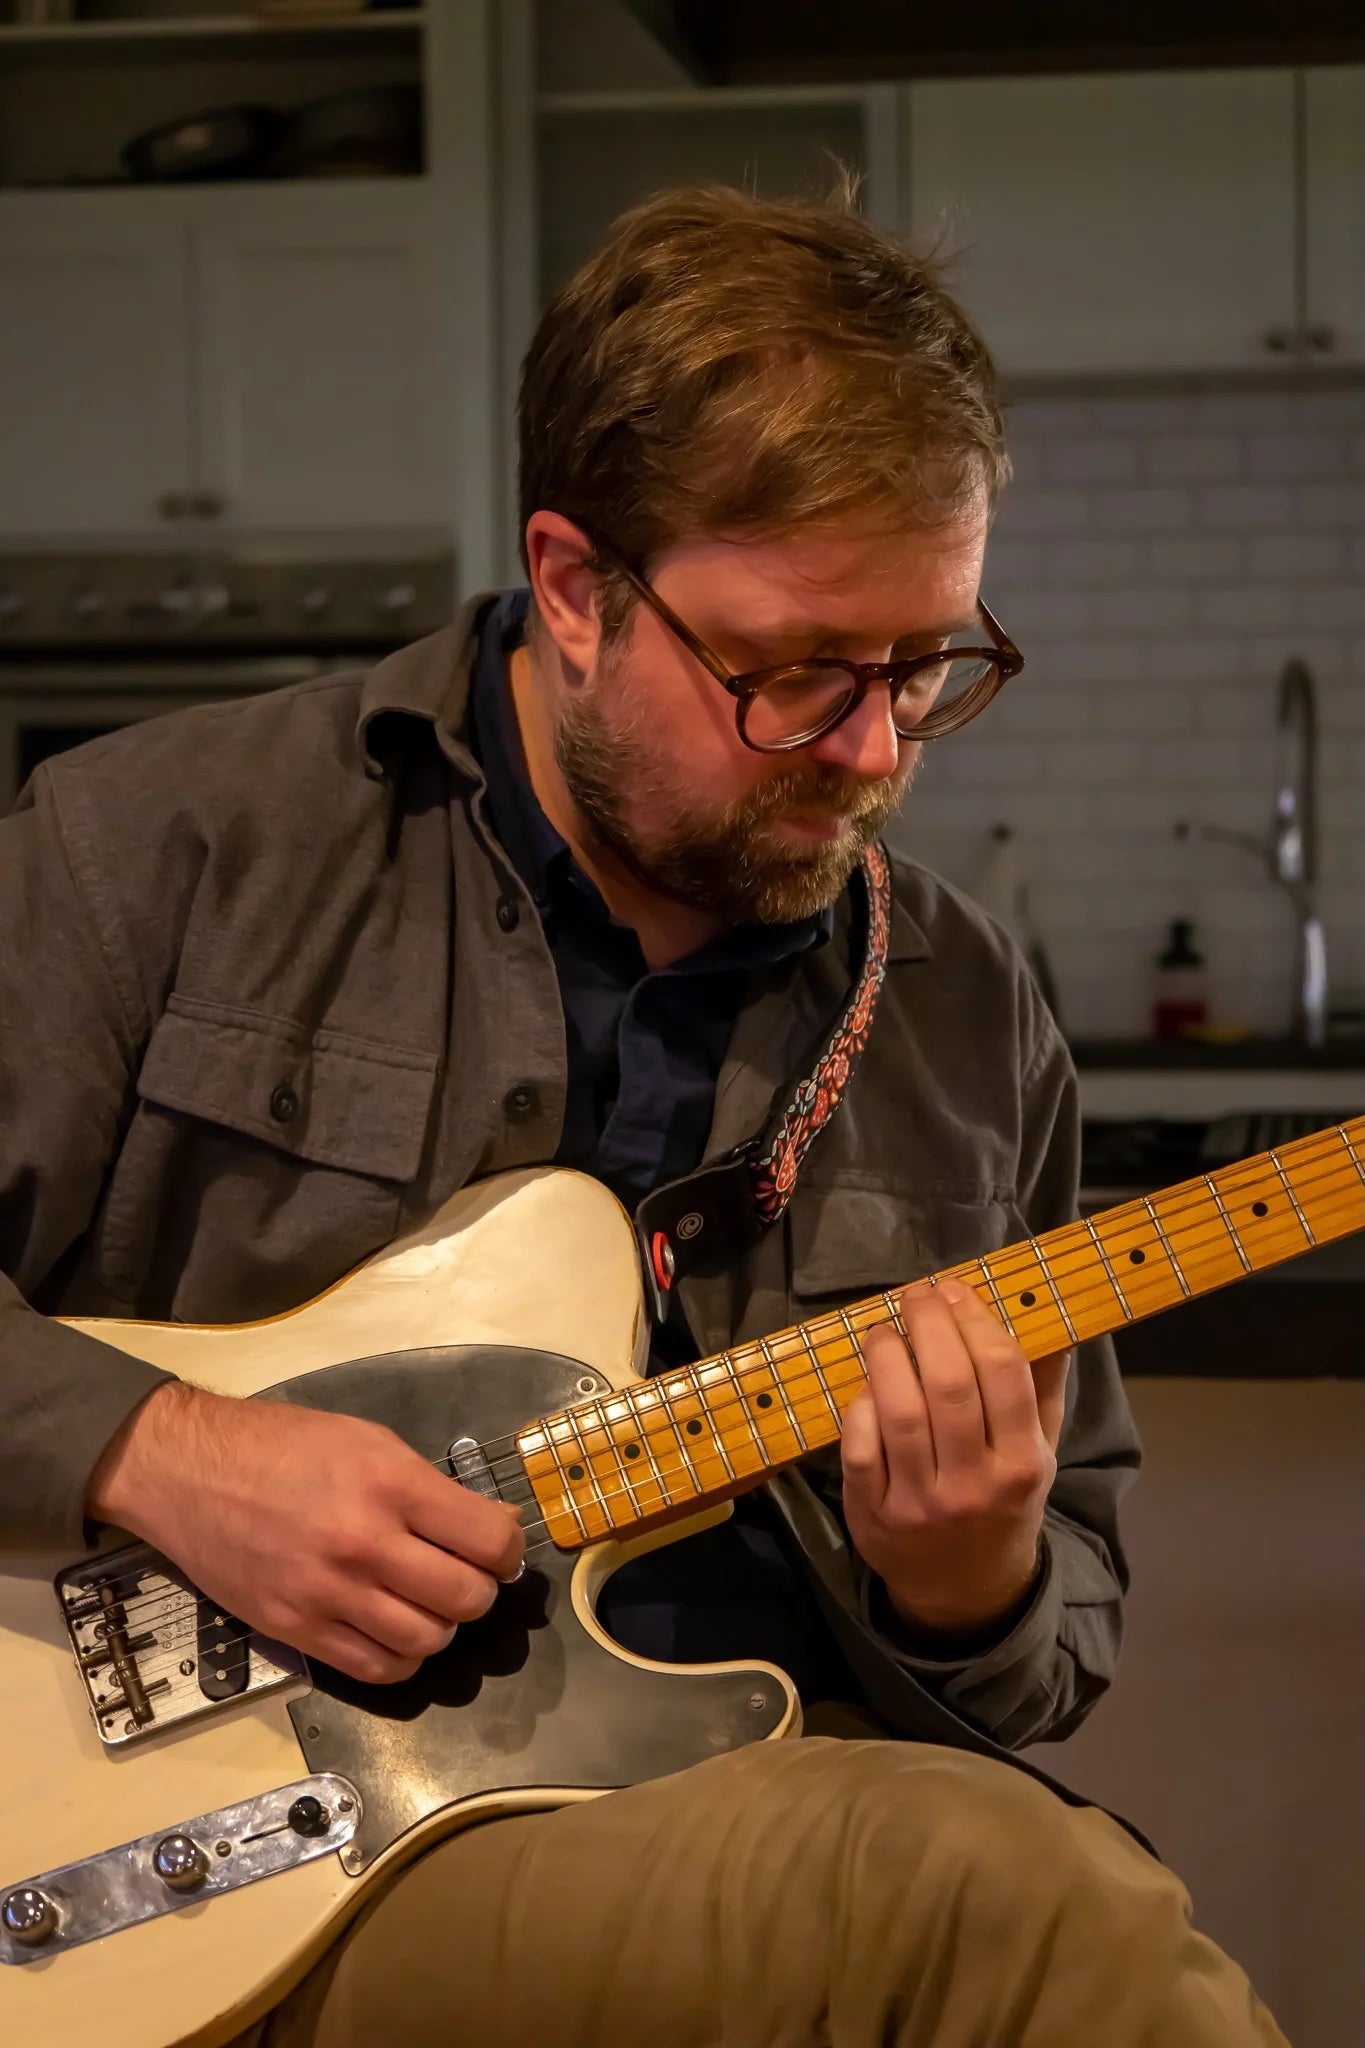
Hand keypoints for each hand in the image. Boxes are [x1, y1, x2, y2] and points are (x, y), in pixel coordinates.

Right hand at [86, 1381, 524, 1683]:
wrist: (188, 1471)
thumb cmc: (282, 1445)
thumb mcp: (367, 1440)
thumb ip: (426, 1486)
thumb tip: (486, 1528)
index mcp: (390, 1483)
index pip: (488, 1540)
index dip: (508, 1549)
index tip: (500, 1548)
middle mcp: (364, 1543)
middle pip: (465, 1599)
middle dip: (479, 1592)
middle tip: (466, 1577)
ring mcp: (328, 1593)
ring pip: (426, 1641)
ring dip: (441, 1628)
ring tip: (427, 1605)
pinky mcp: (295, 1630)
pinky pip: (375, 1669)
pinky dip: (401, 1659)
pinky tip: (396, 1634)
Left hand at [841, 1277, 1069, 1638]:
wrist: (966, 1591)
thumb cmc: (1004, 1503)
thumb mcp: (1040, 1454)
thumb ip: (1042, 1388)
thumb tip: (1048, 1318)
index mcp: (1023, 1463)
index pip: (1002, 1373)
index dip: (976, 1321)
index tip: (955, 1291)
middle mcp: (975, 1484)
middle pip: (949, 1385)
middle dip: (929, 1326)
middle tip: (916, 1296)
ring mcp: (921, 1502)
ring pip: (900, 1413)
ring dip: (887, 1357)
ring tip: (883, 1330)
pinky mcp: (874, 1514)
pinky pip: (860, 1448)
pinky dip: (860, 1407)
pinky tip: (866, 1384)